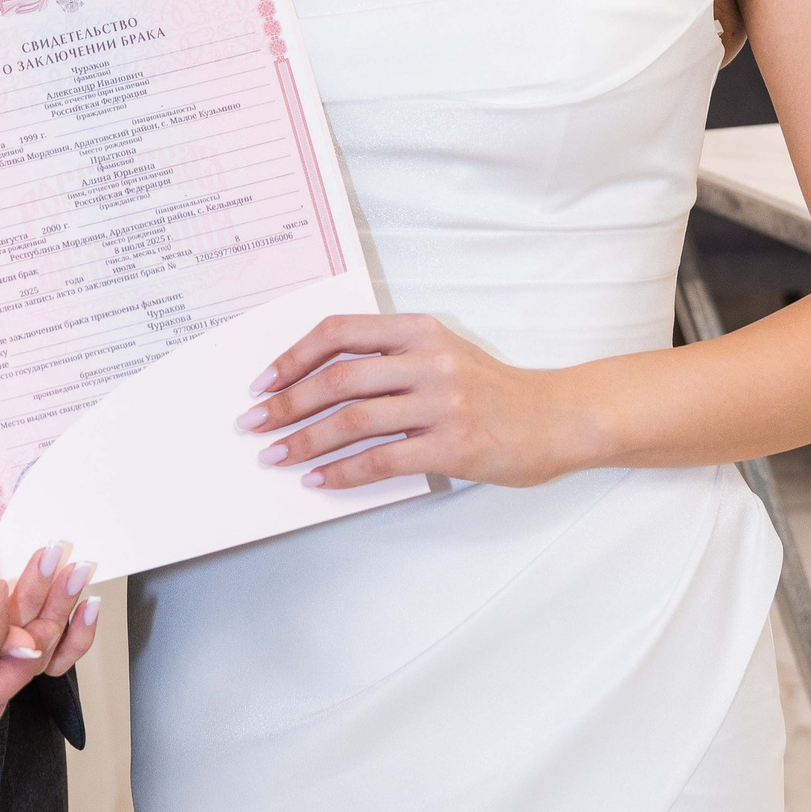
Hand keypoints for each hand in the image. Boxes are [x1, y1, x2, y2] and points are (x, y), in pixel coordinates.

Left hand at [237, 315, 585, 493]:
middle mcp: (430, 360)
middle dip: (285, 403)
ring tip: (276, 456)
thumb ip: (390, 359)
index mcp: (420, 330)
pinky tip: (318, 481)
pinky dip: (341, 472)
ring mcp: (443, 403)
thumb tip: (316, 383)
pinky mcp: (453, 445)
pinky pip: (381, 460)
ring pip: (353, 421)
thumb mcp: (443, 354)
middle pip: (337, 378)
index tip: (263, 382)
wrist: (557, 419)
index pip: (340, 333)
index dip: (293, 356)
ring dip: (304, 441)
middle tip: (253, 424)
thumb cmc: (494, 391)